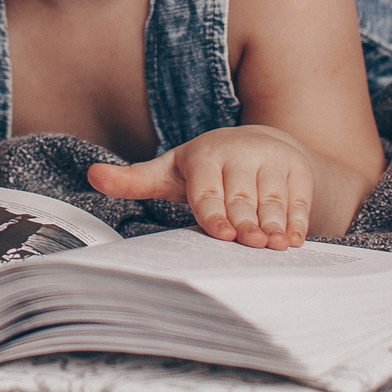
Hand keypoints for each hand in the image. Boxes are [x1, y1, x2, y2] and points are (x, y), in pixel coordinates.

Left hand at [86, 126, 319, 248]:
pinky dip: (298, 220)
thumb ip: (133, 180)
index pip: (208, 188)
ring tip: (274, 246)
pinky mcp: (298, 170)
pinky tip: (295, 241)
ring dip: (275, 224)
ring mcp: (272, 160)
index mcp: (205, 155)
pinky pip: (299, 199)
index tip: (221, 234)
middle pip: (242, 197)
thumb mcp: (169, 172)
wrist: (258, 144)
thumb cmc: (204, 169)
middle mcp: (240, 153)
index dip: (214, 211)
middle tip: (250, 244)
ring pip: (273, 199)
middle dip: (246, 221)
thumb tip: (92, 175)